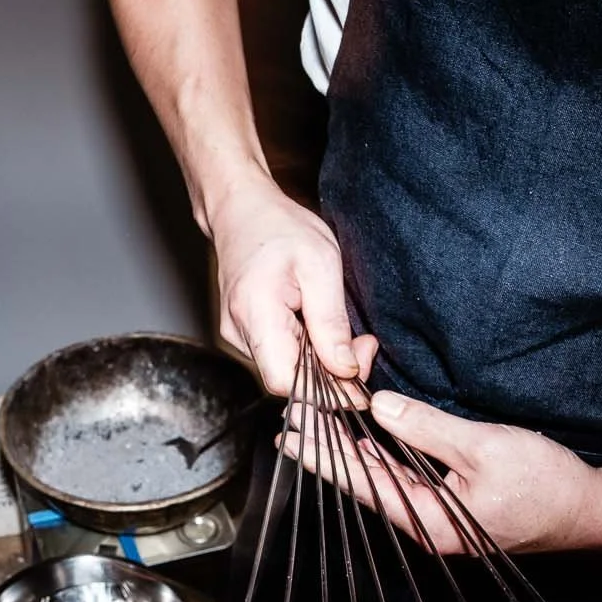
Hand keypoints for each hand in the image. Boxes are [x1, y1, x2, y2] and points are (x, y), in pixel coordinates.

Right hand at [206, 179, 376, 394]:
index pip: (285, 383)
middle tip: (364, 344)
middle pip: (288, 382)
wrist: (241, 211)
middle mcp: (238, 332)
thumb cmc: (279, 229)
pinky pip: (280, 357)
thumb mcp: (320, 266)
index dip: (325, 390)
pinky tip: (323, 330)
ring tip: (346, 333)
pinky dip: (308, 352)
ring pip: (286, 371)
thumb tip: (345, 370)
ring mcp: (238, 335)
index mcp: (256, 315)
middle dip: (332, 375)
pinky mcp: (245, 334)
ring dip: (322, 363)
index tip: (358, 377)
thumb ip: (331, 323)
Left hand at [280, 390, 601, 553]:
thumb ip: (428, 428)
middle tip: (291, 424)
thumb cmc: (548, 485)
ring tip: (315, 429)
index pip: (362, 483)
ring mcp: (439, 519)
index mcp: (429, 522)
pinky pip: (406, 480)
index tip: (292, 435)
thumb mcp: (486, 448)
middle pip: (366, 484)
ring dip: (351, 452)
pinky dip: (382, 456)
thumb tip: (381, 407)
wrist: (594, 513)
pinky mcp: (452, 507)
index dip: (324, 456)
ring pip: (383, 481)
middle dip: (329, 452)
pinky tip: (363, 441)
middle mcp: (426, 527)